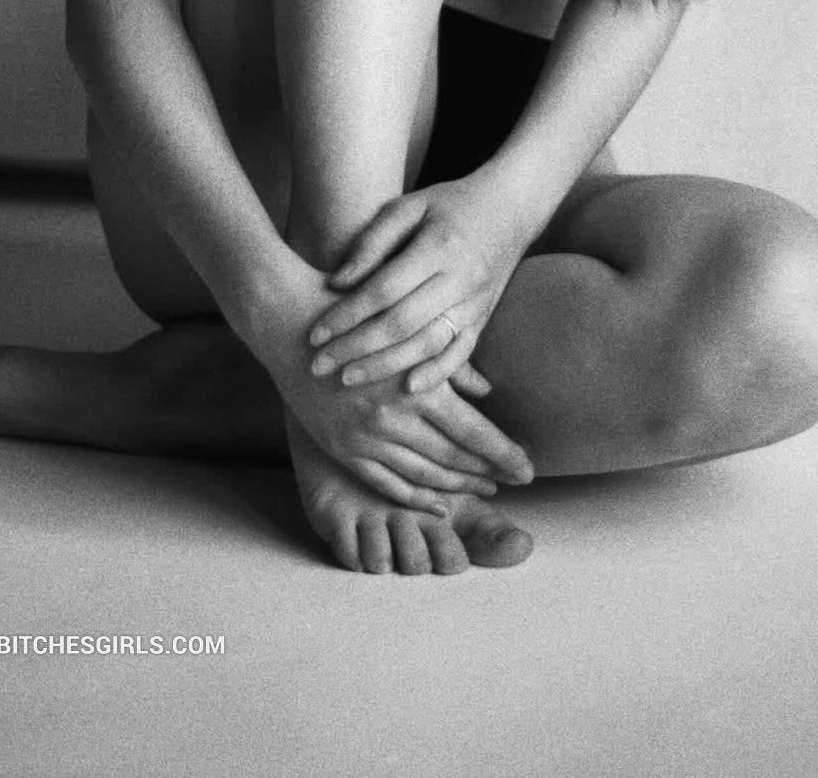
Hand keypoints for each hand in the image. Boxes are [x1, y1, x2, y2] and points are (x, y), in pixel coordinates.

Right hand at [256, 263, 533, 512]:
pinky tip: (438, 504)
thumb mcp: (408, 327)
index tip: (529, 471)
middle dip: (488, 473)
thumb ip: (449, 362)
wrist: (289, 321)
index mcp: (416, 385)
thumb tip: (488, 393)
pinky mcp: (341, 448)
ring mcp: (364, 437)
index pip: (474, 433)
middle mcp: (393, 418)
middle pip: (453, 458)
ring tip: (484, 489)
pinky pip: (385, 483)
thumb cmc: (357, 312)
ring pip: (423, 475)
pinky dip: (415, 497)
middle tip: (513, 482)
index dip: (505, 455)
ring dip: (457, 487)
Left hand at [306, 169, 529, 393]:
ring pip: (428, 344)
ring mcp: (475, 302)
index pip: (384, 289)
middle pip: (402, 323)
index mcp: (438, 246)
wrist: (510, 208)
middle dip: (357, 348)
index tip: (314, 334)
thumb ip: (372, 242)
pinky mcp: (483, 318)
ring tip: (348, 380)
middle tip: (319, 365)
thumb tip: (335, 283)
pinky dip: (436, 374)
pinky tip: (408, 389)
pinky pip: (460, 353)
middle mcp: (460, 278)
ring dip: (386, 366)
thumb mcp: (408, 207)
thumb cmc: (448, 204)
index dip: (347, 314)